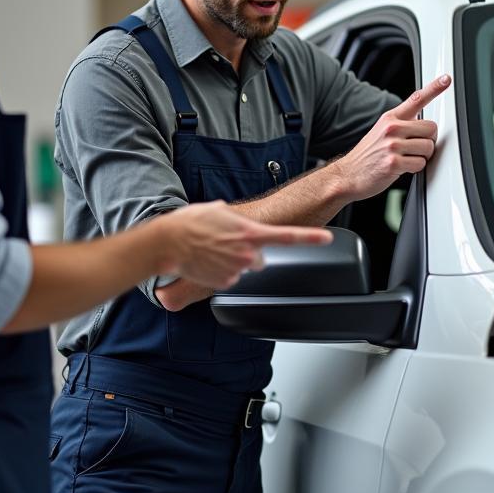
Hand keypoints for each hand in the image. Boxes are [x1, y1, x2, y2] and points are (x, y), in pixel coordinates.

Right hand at [157, 201, 332, 289]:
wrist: (167, 244)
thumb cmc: (189, 224)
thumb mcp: (217, 210)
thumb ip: (235, 218)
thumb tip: (236, 221)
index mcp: (250, 232)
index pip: (288, 236)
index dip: (310, 238)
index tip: (326, 238)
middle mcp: (248, 253)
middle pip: (261, 257)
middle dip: (250, 252)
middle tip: (228, 244)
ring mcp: (237, 269)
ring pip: (244, 268)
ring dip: (233, 261)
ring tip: (212, 251)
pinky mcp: (225, 283)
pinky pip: (230, 278)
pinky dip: (221, 272)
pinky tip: (208, 262)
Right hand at [333, 75, 450, 201]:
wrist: (348, 174)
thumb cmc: (368, 155)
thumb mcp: (381, 131)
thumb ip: (402, 124)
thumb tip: (423, 124)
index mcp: (390, 118)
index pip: (416, 99)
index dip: (434, 88)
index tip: (446, 79)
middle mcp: (391, 128)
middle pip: (431, 128)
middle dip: (428, 141)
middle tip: (415, 148)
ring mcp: (392, 145)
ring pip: (428, 147)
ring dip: (422, 156)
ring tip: (406, 158)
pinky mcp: (393, 163)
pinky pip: (420, 164)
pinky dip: (415, 168)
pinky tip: (402, 168)